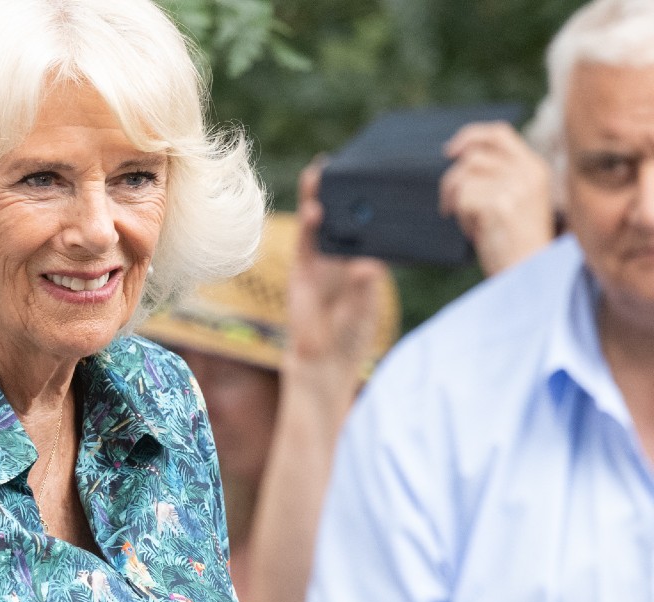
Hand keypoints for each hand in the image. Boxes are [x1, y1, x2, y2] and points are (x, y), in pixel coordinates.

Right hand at [288, 162, 391, 382]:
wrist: (323, 360)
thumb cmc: (350, 334)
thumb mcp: (364, 309)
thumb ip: (363, 289)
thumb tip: (367, 267)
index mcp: (364, 260)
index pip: (369, 226)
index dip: (370, 202)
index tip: (378, 176)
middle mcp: (342, 256)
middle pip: (342, 216)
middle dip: (341, 190)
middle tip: (343, 161)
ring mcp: (320, 261)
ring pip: (320, 223)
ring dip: (320, 197)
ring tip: (321, 172)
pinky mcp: (303, 270)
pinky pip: (305, 242)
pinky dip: (309, 224)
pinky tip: (314, 208)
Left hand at [440, 121, 554, 275]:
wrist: (529, 271)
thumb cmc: (517, 241)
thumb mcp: (516, 200)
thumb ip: (499, 176)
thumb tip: (461, 156)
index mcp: (534, 167)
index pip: (499, 133)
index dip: (470, 136)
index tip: (449, 151)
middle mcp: (527, 171)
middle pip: (472, 155)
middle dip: (452, 179)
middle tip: (448, 203)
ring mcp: (515, 185)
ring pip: (463, 178)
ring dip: (457, 202)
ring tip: (473, 224)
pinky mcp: (499, 203)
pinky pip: (462, 200)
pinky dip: (462, 219)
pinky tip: (479, 233)